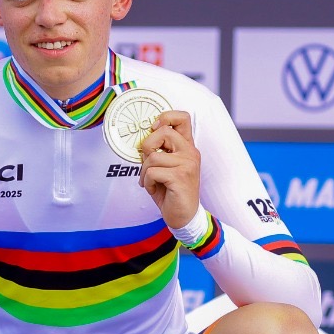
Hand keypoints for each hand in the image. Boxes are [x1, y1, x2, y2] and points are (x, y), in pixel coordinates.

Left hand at [138, 110, 199, 228]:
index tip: (154, 128)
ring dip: (144, 172)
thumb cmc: (171, 191)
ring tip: (150, 181)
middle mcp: (190, 152)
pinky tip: (154, 188)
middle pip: (163, 132)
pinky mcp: (180, 177)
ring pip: (153, 157)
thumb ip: (158, 152)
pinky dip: (148, 182)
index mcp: (187, 147)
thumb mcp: (164, 167)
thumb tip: (143, 141)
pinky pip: (152, 172)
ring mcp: (187, 164)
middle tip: (148, 163)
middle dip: (147, 147)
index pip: (183, 118)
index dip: (165, 117)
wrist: (183, 216)